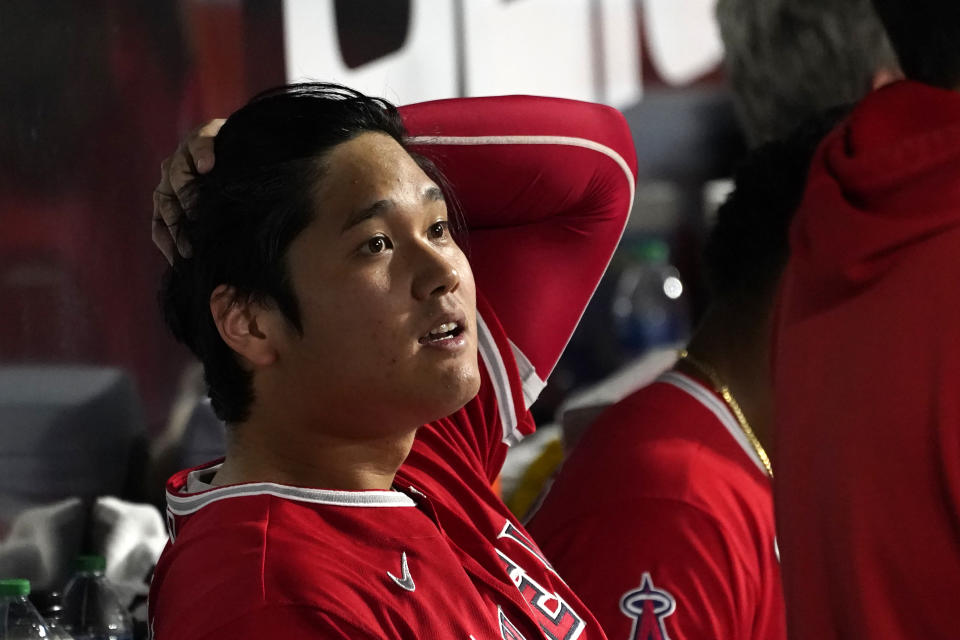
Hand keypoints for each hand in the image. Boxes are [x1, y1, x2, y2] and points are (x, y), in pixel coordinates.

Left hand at [152, 119, 225, 262]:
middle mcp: (172, 175)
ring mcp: (185, 153)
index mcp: (170, 197)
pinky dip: (202, 153)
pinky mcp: (205, 133)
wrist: (252, 144)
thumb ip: (211, 235)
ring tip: (198, 212)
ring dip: (187, 195)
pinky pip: (199, 143)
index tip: (184, 263)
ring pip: (177, 174)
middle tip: (192, 249)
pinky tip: (208, 166)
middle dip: (178, 228)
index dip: (168, 244)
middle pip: (166, 203)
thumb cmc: (236, 187)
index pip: (159, 224)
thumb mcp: (221, 215)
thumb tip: (215, 276)